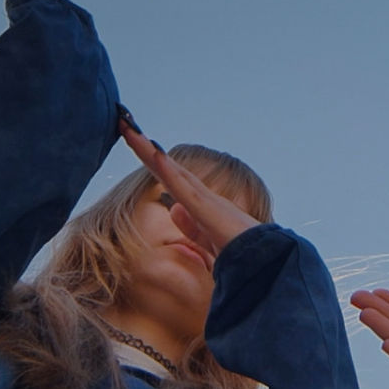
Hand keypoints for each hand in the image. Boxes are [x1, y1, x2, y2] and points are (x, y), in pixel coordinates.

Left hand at [120, 116, 261, 254]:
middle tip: (124, 124)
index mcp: (199, 203)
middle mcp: (200, 195)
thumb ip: (191, 226)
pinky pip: (183, 187)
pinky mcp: (207, 209)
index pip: (169, 177)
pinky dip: (168, 170)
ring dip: (149, 149)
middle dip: (144, 146)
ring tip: (129, 129)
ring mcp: (204, 199)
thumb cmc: (240, 255)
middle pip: (166, 165)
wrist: (264, 265)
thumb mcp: (207, 240)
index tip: (135, 143)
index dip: (152, 160)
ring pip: (170, 169)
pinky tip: (154, 154)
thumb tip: (173, 209)